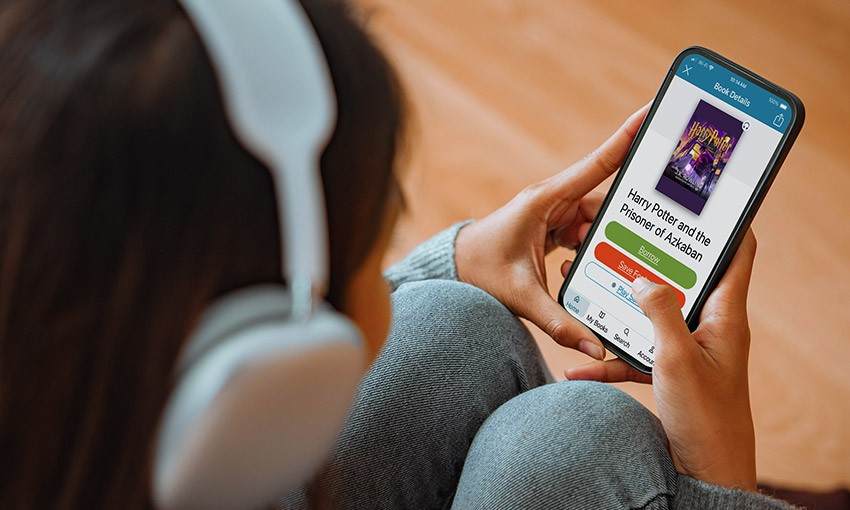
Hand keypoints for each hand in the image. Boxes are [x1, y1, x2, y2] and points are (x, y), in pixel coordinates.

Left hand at [454, 106, 647, 359]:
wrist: (454, 272)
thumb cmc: (479, 273)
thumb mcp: (520, 297)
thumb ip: (559, 322)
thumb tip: (596, 346)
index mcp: (545, 200)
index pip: (595, 166)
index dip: (624, 140)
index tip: (650, 115)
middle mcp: (553, 201)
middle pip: (604, 200)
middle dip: (633, 210)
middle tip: (669, 214)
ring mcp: (555, 214)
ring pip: (599, 221)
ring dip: (614, 238)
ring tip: (643, 253)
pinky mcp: (555, 228)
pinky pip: (587, 233)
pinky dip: (599, 247)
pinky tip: (613, 264)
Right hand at [566, 231, 758, 490]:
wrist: (706, 470)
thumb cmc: (706, 417)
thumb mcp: (678, 358)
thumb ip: (659, 313)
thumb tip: (643, 278)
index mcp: (724, 315)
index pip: (736, 255)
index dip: (722, 226)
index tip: (692, 204)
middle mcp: (707, 326)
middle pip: (680, 280)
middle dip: (646, 259)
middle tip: (615, 237)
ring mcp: (687, 349)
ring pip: (649, 316)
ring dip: (618, 306)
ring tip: (583, 283)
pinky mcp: (668, 372)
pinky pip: (635, 355)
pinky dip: (609, 359)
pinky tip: (577, 367)